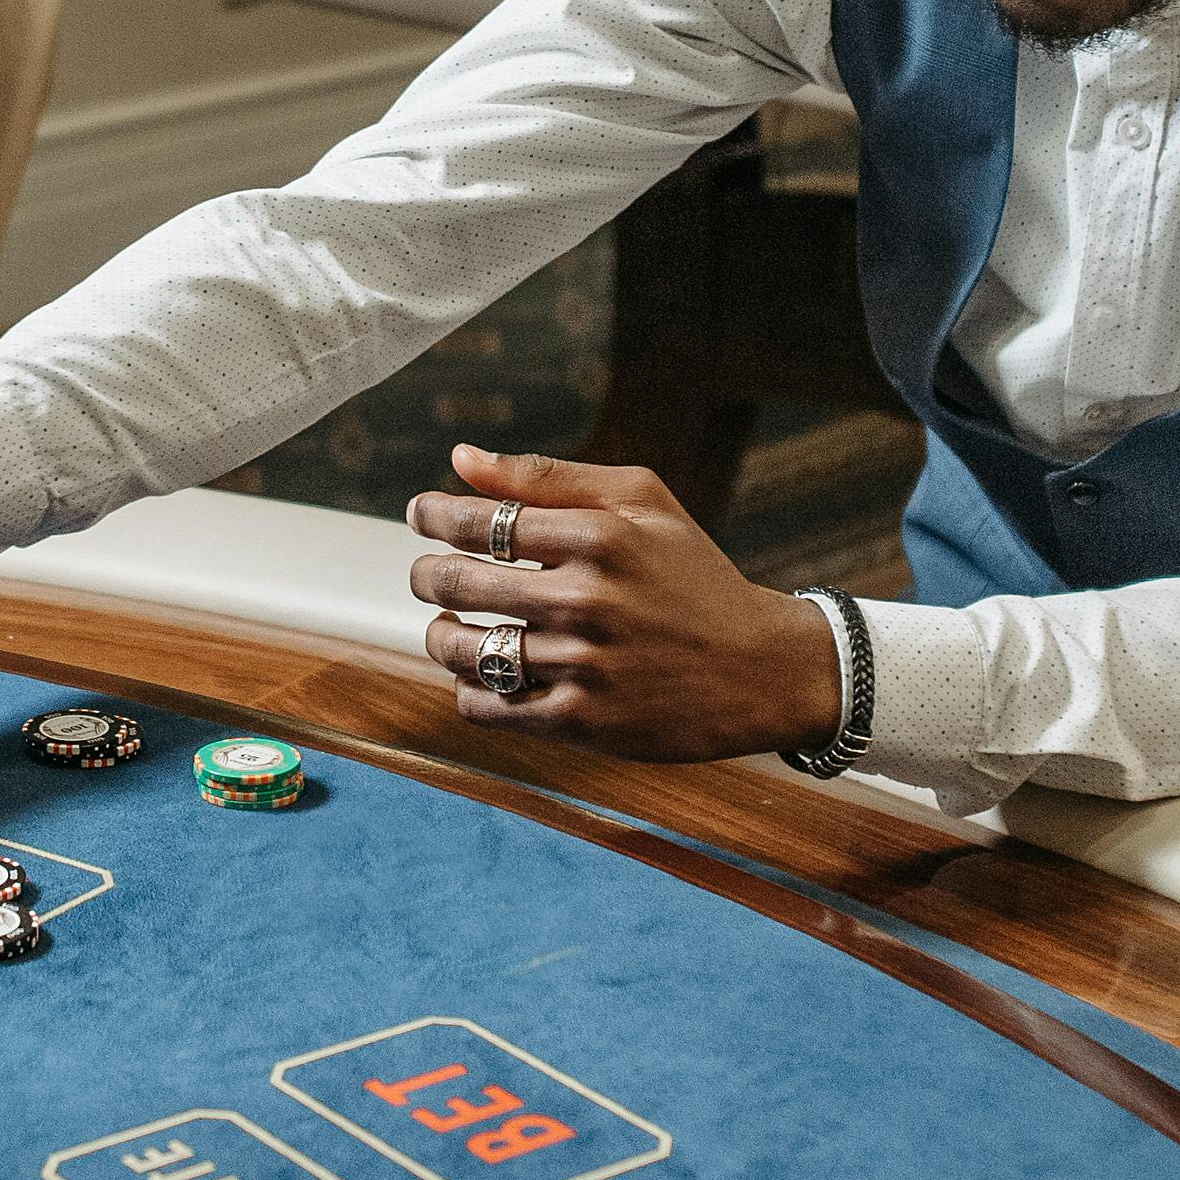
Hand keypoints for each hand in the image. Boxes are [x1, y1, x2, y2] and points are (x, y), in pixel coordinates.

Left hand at [406, 439, 854, 762]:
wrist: (759, 669)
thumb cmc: (694, 575)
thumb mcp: (642, 503)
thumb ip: (548, 478)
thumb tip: (460, 458)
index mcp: (600, 537)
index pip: (480, 521)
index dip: (433, 515)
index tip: (420, 514)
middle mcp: (587, 600)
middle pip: (459, 581)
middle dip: (426, 574)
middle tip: (426, 574)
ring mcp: (583, 664)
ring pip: (464, 649)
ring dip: (440, 635)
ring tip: (447, 626)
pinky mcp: (582, 721)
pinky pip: (487, 706)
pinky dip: (467, 689)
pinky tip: (479, 673)